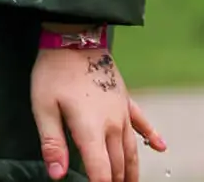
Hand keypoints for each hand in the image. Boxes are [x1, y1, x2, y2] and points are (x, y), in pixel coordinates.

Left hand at [31, 47, 166, 181]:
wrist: (74, 35)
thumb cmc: (54, 71)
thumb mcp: (43, 107)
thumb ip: (52, 143)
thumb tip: (58, 175)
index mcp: (91, 129)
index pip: (101, 172)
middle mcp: (112, 124)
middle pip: (117, 164)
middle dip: (115, 181)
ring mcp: (121, 111)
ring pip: (132, 149)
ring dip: (132, 170)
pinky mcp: (124, 98)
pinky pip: (142, 121)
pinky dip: (152, 136)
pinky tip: (161, 147)